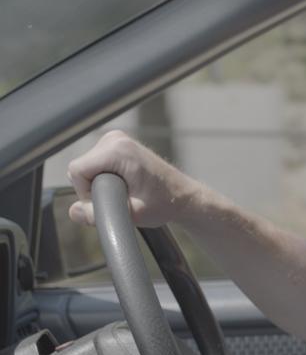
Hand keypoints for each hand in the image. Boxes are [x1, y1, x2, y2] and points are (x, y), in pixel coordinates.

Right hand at [67, 130, 203, 227]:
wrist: (183, 195)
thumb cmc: (164, 203)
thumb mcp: (133, 214)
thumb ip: (100, 214)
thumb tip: (74, 211)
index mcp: (118, 149)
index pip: (76, 171)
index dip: (85, 193)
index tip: (109, 201)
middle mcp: (116, 139)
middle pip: (80, 169)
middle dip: (92, 189)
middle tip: (121, 197)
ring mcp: (116, 139)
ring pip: (85, 168)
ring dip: (98, 185)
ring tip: (126, 191)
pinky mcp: (117, 144)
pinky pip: (94, 166)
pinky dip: (103, 178)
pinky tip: (125, 184)